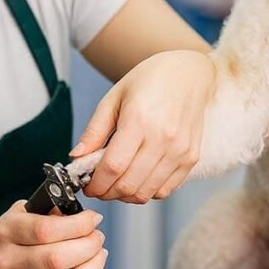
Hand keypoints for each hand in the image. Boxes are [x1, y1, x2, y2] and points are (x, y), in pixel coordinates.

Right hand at [0, 201, 107, 268]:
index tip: (93, 219)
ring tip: (98, 256)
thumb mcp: (18, 215)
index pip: (46, 230)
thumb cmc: (9, 242)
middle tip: (97, 237)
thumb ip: (47, 210)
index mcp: (7, 233)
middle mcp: (10, 262)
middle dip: (89, 246)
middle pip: (58, 258)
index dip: (78, 224)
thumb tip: (79, 213)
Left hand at [72, 49, 214, 202]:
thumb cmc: (149, 81)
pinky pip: (164, 191)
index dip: (95, 183)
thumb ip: (94, 130)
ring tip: (115, 183)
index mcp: (139, 120)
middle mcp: (163, 139)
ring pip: (146, 193)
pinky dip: (146, 192)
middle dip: (107, 192)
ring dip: (125, 195)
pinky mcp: (191, 158)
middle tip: (98, 186)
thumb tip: (76, 158)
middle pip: (128, 185)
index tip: (86, 185)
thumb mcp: (114, 98)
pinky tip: (137, 178)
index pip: (112, 167)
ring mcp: (180, 151)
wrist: (188, 73)